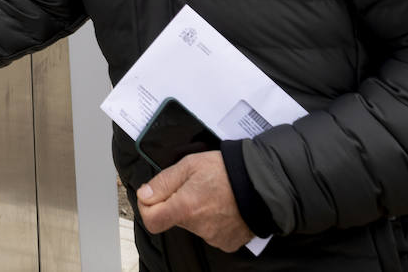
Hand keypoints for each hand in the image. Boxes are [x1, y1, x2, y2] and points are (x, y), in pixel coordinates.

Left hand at [137, 151, 251, 252]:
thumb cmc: (227, 170)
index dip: (147, 206)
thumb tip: (144, 195)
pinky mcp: (227, 242)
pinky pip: (210, 233)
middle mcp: (199, 227)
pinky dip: (212, 221)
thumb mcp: (190, 165)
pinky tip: (222, 206)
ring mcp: (214, 237)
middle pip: (173, 219)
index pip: (152, 221)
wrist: (262, 182)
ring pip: (193, 225)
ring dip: (196, 211)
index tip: (153, 195)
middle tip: (193, 186)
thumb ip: (164, 181)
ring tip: (212, 194)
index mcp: (186, 207)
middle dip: (176, 203)